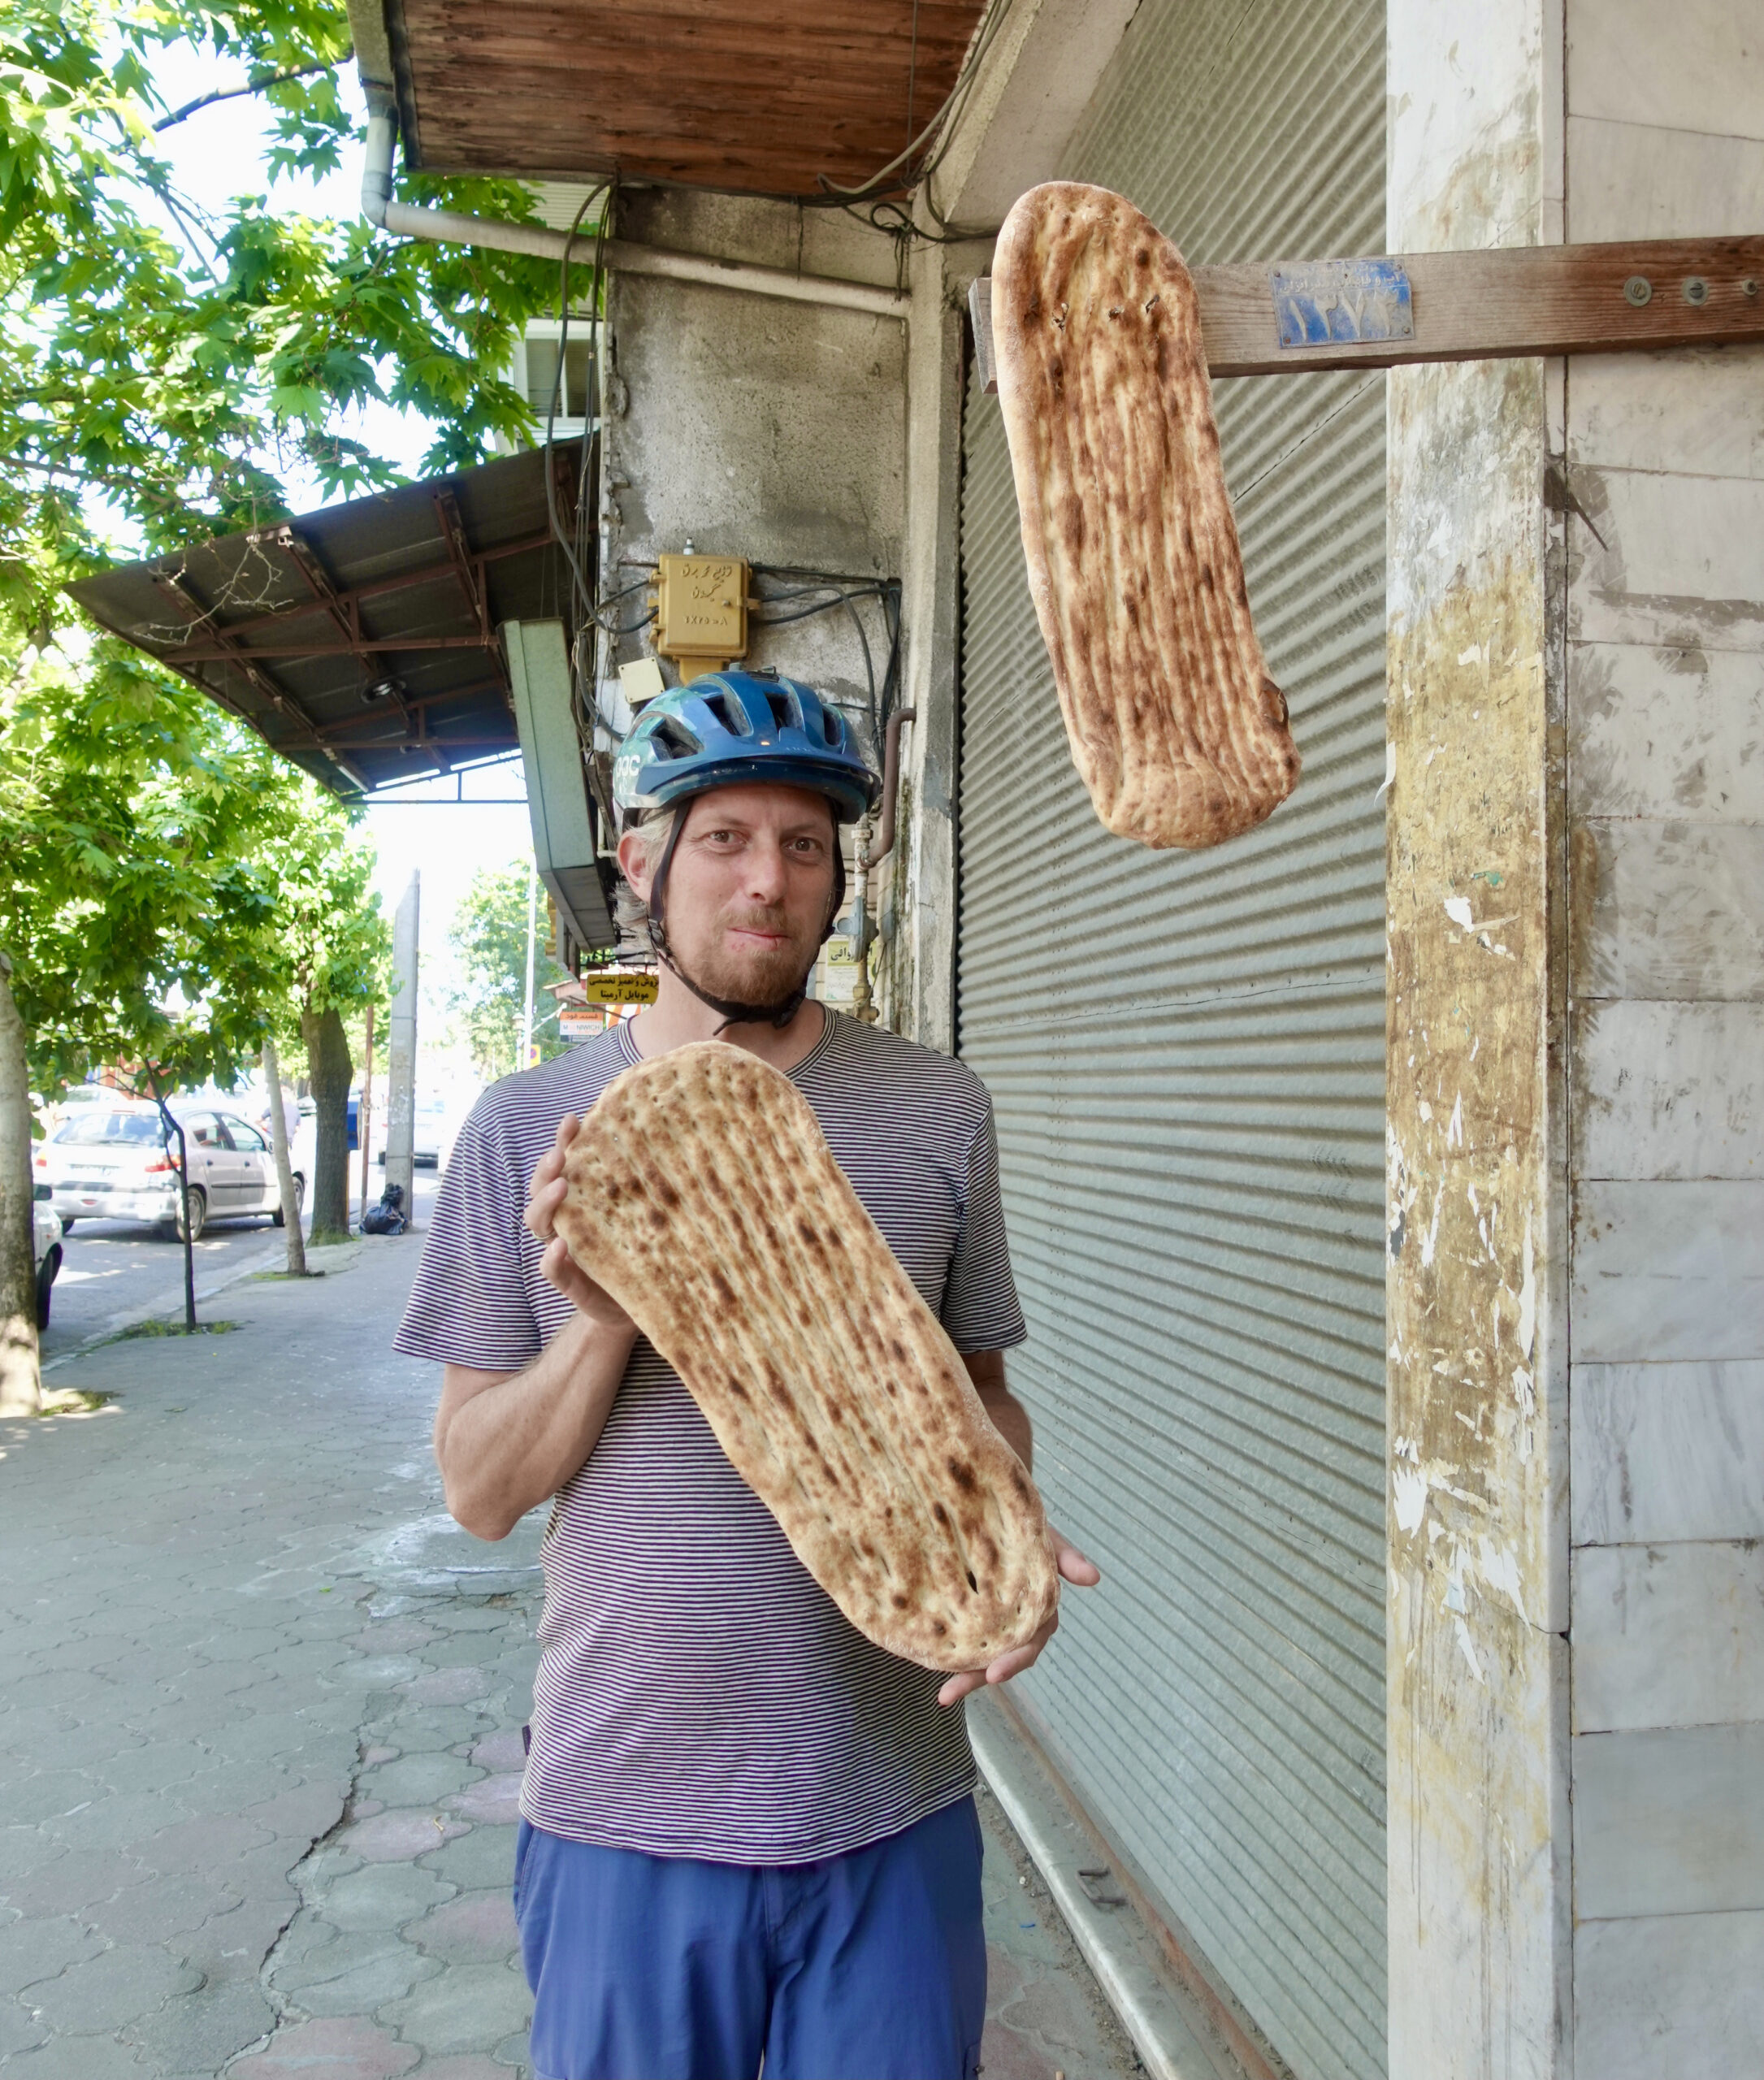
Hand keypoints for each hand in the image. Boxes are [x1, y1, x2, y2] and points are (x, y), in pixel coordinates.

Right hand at [524, 1114, 634, 1331]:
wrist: (644, 1303)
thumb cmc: (646, 1249)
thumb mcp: (648, 1212)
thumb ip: (645, 1183)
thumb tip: (662, 1137)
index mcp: (581, 1200)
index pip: (564, 1165)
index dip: (563, 1141)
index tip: (572, 1119)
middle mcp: (566, 1221)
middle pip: (541, 1188)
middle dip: (547, 1169)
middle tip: (562, 1155)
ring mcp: (565, 1251)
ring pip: (538, 1222)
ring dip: (546, 1203)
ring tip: (562, 1187)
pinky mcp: (570, 1284)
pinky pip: (552, 1270)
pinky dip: (552, 1258)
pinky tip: (561, 1246)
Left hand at [937, 1528, 1100, 1707]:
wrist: (987, 1505)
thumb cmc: (1022, 1523)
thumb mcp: (1045, 1536)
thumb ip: (1065, 1556)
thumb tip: (1093, 1577)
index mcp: (1038, 1609)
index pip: (1029, 1643)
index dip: (1014, 1660)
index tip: (994, 1674)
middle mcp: (1016, 1621)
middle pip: (1001, 1657)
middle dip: (979, 1676)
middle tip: (952, 1691)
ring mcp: (992, 1619)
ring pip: (980, 1654)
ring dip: (963, 1677)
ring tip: (943, 1696)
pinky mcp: (968, 1612)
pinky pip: (961, 1636)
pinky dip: (948, 1652)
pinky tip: (928, 1663)